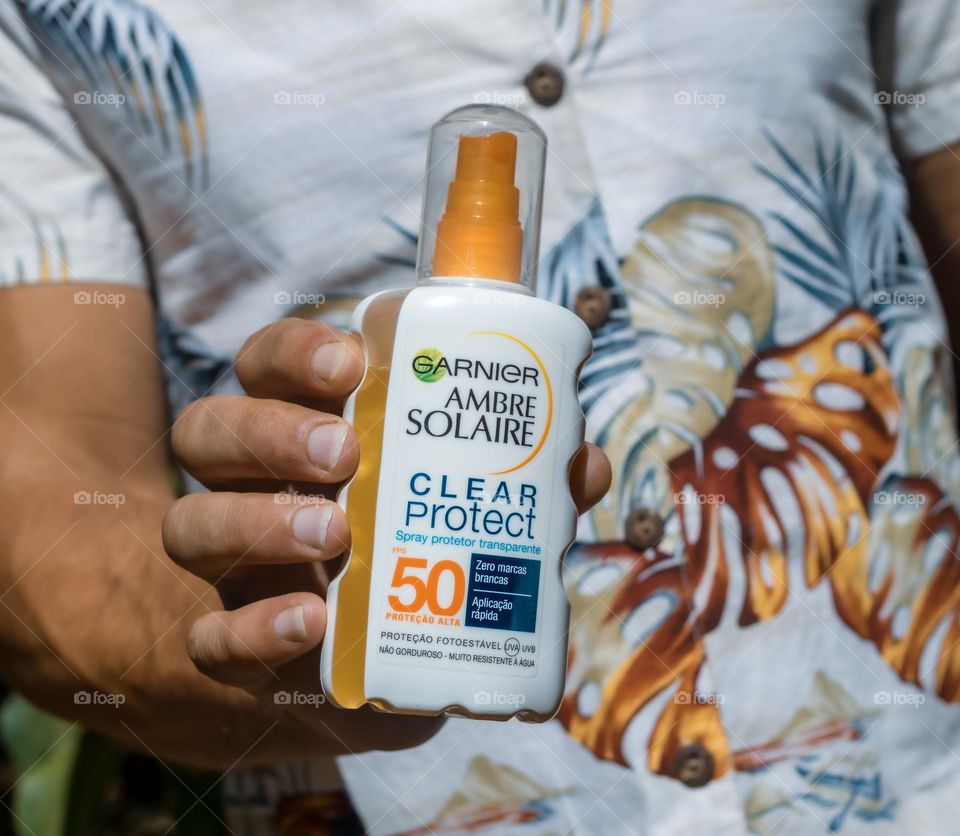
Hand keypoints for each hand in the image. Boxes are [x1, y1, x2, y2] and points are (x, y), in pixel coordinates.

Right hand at [163, 318, 610, 752]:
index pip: (267, 365)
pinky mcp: (233, 644)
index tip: (352, 362)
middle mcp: (250, 487)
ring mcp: (232, 567)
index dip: (295, 352)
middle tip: (346, 450)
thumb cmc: (413, 557)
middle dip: (271, 431)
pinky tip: (309, 621)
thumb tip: (584, 462)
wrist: (373, 669)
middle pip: (211, 429)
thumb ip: (515, 484)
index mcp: (301, 430)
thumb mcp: (457, 508)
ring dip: (257, 521)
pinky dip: (252, 628)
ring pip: (190, 523)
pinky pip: (208, 636)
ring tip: (335, 532)